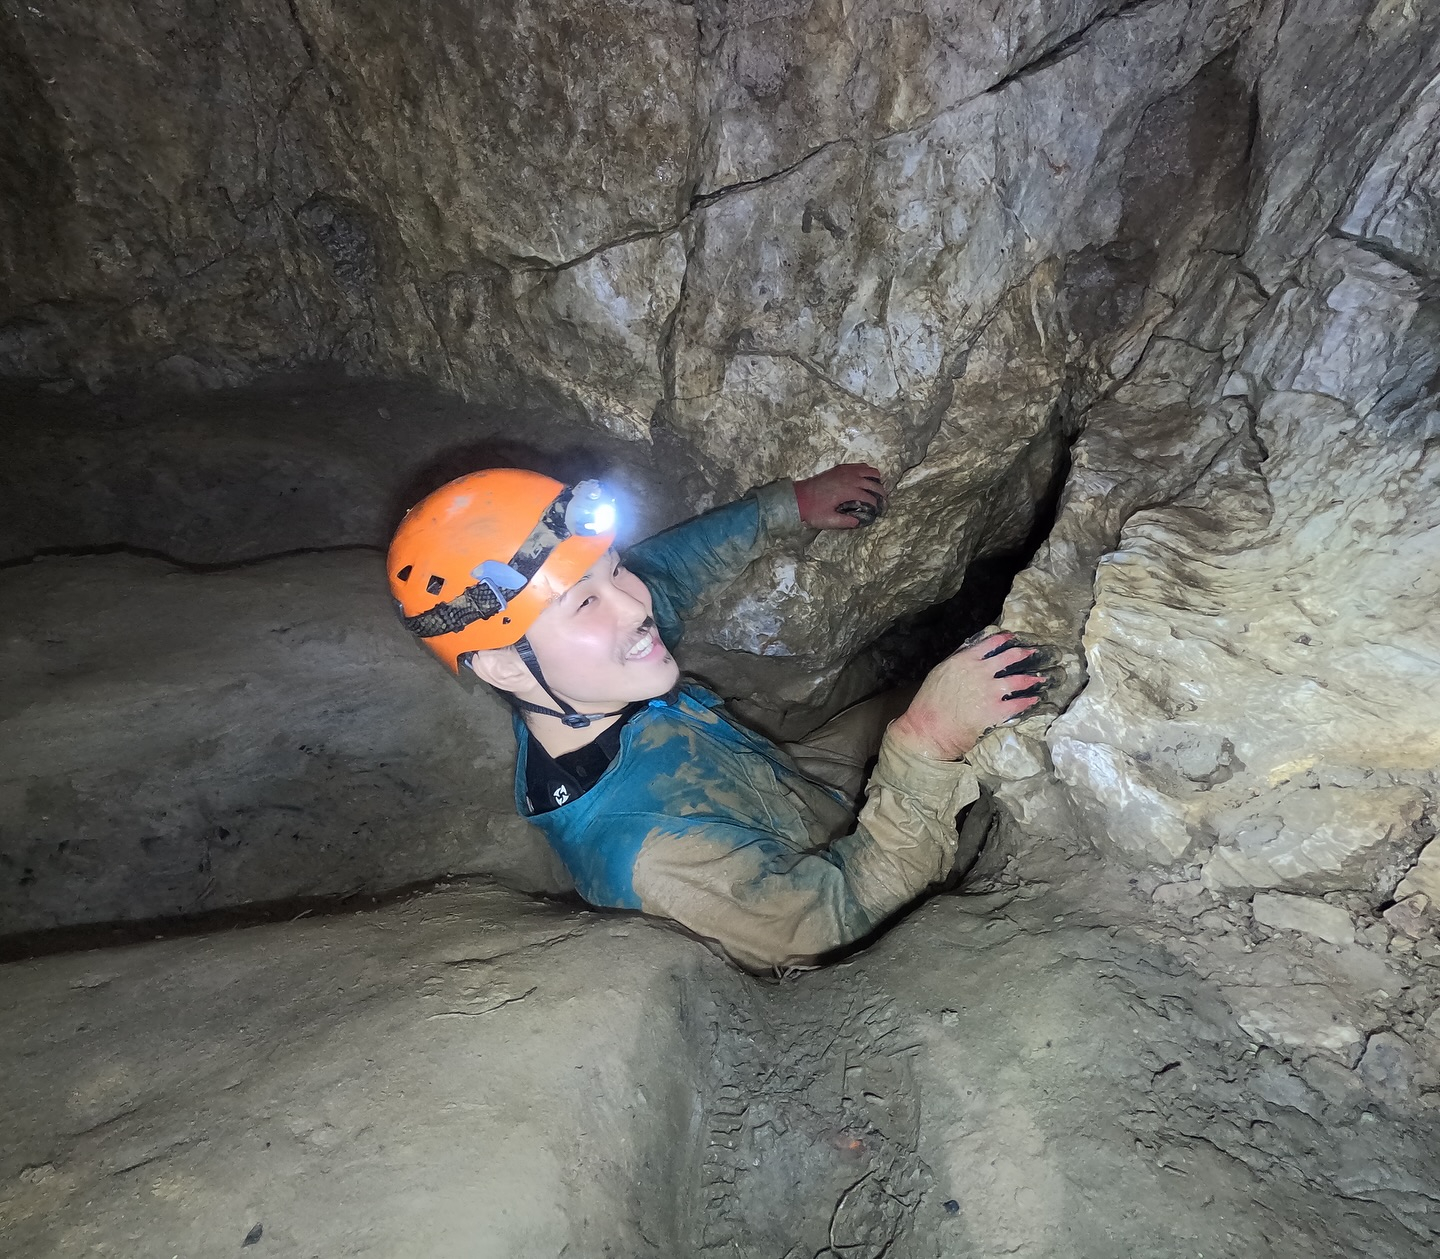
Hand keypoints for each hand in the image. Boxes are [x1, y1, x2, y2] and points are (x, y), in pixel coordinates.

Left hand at [794, 463, 887, 528]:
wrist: (799, 497)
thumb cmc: (813, 510)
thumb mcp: (829, 521)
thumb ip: (845, 522)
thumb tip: (858, 522)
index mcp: (848, 491)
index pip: (870, 497)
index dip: (876, 505)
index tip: (878, 511)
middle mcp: (850, 478)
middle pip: (874, 483)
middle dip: (881, 493)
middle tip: (883, 501)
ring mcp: (845, 471)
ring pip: (870, 471)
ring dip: (876, 480)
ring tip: (876, 490)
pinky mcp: (840, 468)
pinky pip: (860, 466)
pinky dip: (867, 471)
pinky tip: (865, 480)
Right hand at [889, 633, 1044, 760]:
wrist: (929, 728)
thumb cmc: (929, 702)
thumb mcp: (940, 672)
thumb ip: (957, 661)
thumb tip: (971, 654)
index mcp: (965, 660)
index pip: (990, 643)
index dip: (1004, 639)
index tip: (1012, 638)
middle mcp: (981, 672)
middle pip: (1010, 658)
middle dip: (1024, 654)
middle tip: (1033, 653)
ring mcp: (991, 691)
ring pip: (1018, 680)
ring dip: (1032, 678)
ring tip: (1041, 678)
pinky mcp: (997, 711)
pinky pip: (1018, 704)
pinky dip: (1029, 701)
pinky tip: (1035, 699)